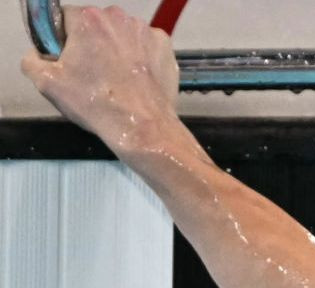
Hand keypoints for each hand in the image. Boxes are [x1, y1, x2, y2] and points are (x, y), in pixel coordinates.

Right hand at [21, 5, 179, 152]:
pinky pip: (145, 46)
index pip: (64, 19)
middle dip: (91, 43)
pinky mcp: (164, 46)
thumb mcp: (47, 83)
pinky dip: (140, 58)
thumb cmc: (95, 103)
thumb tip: (39, 54)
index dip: (63, 41)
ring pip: (121, 35)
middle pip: (95, 25)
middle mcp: (119, 17)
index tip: (69, 61)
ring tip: (116, 78)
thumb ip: (33, 60)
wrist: (141, 125)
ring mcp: (145, 31)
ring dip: (116, 49)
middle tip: (92, 73)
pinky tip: (135, 78)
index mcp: (88, 19)